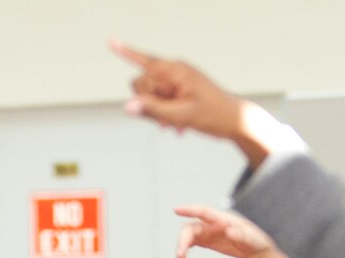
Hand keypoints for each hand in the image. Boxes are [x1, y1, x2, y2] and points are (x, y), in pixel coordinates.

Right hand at [112, 41, 249, 143]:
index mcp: (176, 71)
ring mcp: (177, 81)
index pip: (144, 64)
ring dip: (156, 114)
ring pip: (149, 96)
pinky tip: (175, 129)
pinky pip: (160, 102)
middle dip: (147, 104)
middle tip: (167, 120)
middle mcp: (175, 72)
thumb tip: (127, 107)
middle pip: (142, 84)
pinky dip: (163, 115)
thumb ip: (153, 110)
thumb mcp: (182, 115)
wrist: (235, 122)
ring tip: (174, 127)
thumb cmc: (214, 115)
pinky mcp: (179, 92)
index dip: (126, 53)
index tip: (109, 41)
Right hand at [172, 204, 285, 257]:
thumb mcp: (253, 239)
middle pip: (191, 227)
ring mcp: (208, 232)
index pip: (204, 212)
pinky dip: (184, 250)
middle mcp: (212, 224)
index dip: (190, 210)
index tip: (176, 210)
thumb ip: (242, 234)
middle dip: (182, 240)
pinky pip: (191, 243)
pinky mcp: (207, 241)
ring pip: (188, 236)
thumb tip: (229, 230)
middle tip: (180, 256)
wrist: (257, 248)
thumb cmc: (257, 240)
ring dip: (181, 248)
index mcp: (223, 219)